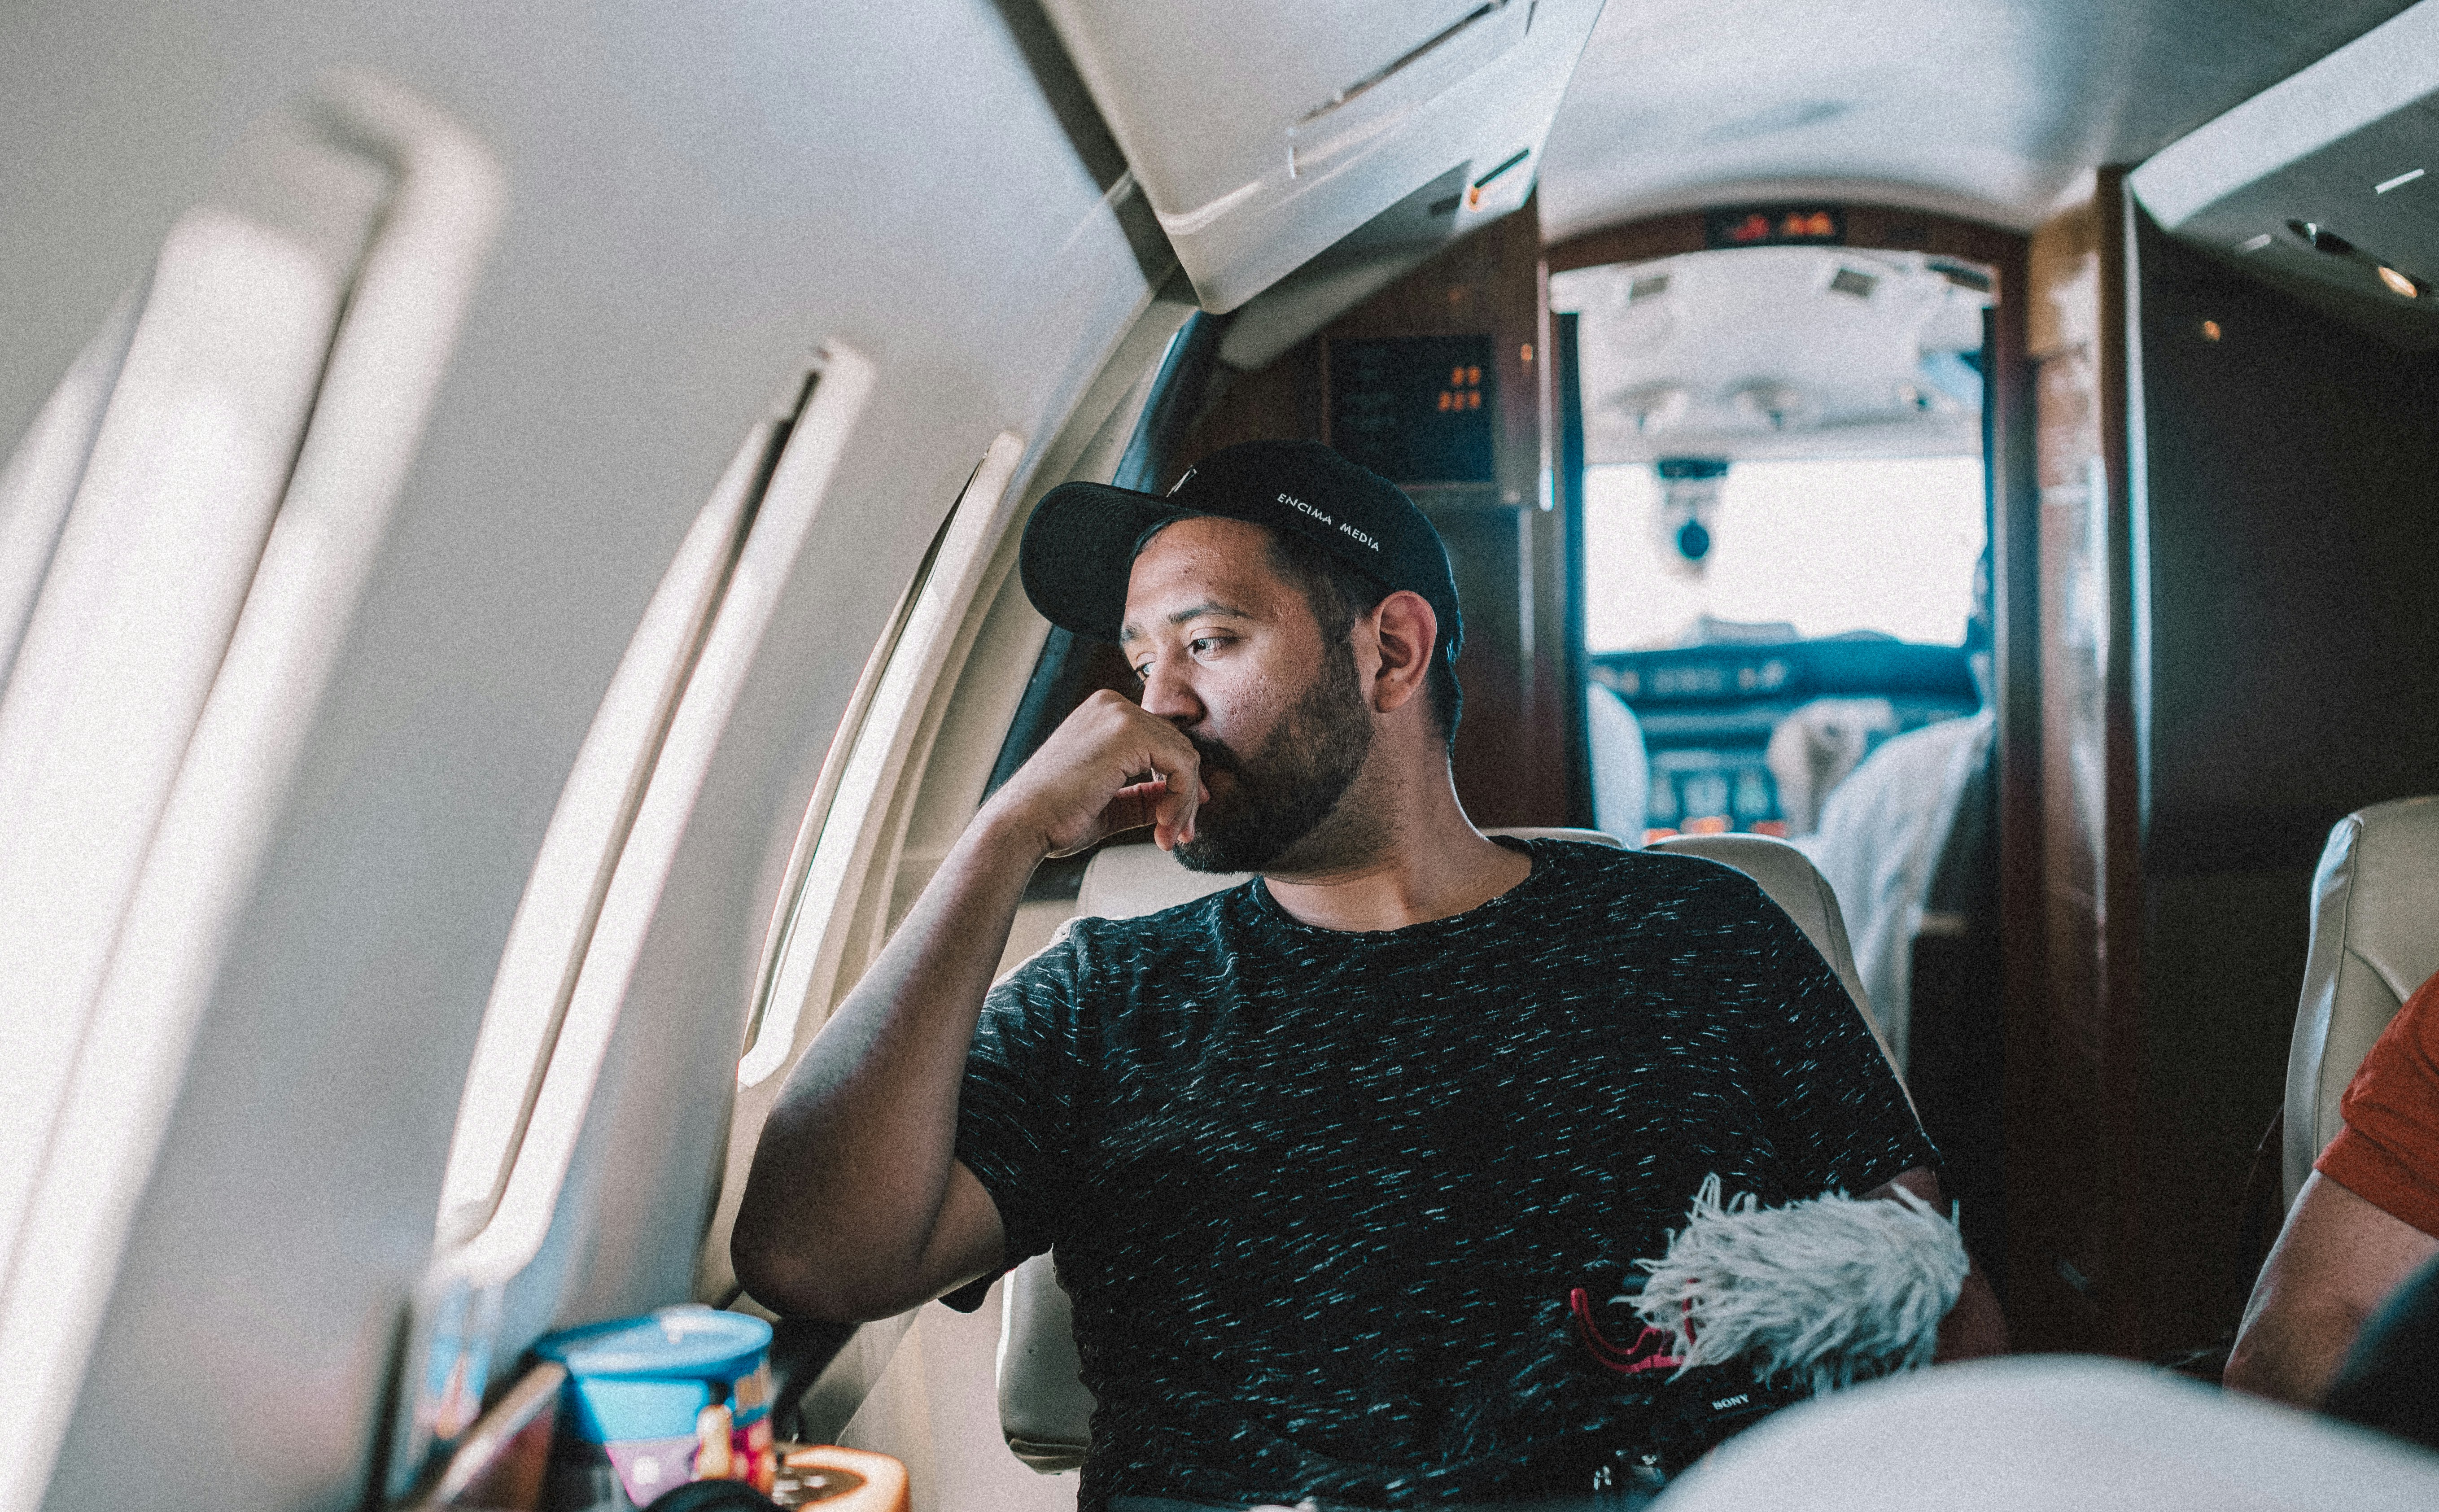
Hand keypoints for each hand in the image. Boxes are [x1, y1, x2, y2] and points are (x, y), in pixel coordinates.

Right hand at [983, 690, 1207, 857]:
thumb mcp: (1110, 804)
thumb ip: (1142, 796)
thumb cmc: (1051, 818)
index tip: (1177, 819)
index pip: (1160, 743)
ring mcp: (1120, 714)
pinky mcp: (1129, 731)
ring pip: (1184, 755)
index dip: (1177, 784)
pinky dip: (1182, 797)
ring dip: (1184, 802)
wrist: (1022, 825)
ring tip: (1168, 834)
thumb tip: (1173, 797)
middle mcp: (1111, 706)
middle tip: (1179, 833)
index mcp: (1102, 715)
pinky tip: (1163, 822)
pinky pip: (1182, 763)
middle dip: (1185, 796)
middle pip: (1176, 747)